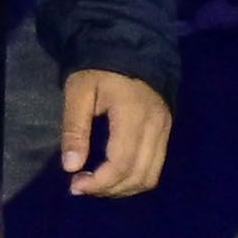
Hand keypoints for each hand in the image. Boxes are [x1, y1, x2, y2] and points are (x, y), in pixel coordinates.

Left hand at [57, 68, 172, 195]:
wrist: (130, 48)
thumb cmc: (99, 69)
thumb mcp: (78, 92)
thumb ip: (75, 129)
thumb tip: (71, 167)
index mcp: (133, 115)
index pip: (122, 164)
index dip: (99, 183)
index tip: (75, 185)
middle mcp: (156, 126)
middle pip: (139, 176)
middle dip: (109, 189)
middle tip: (81, 186)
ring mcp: (165, 130)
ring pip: (150, 176)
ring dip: (122, 188)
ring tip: (96, 184)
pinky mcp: (166, 131)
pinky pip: (155, 167)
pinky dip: (133, 178)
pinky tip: (112, 175)